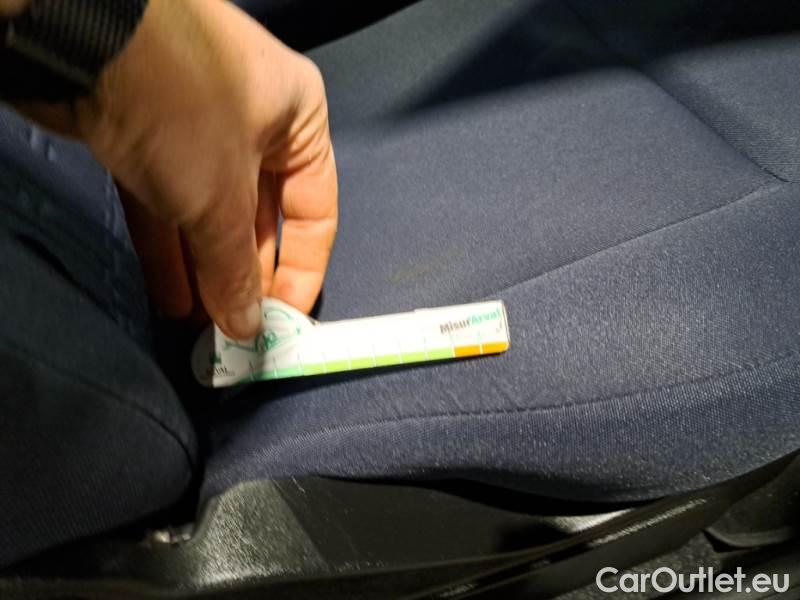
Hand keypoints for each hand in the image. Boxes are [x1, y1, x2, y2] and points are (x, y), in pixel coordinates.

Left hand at [67, 0, 336, 338]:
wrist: (85, 33)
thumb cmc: (186, 108)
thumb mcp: (222, 201)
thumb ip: (237, 270)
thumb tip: (247, 327)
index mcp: (299, 120)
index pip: (316, 210)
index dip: (303, 270)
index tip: (283, 320)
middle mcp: (256, 122)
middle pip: (261, 216)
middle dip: (247, 274)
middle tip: (237, 328)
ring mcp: (198, 128)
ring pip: (211, 213)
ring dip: (206, 269)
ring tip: (201, 325)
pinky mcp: (148, 137)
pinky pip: (169, 202)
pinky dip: (171, 248)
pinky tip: (171, 296)